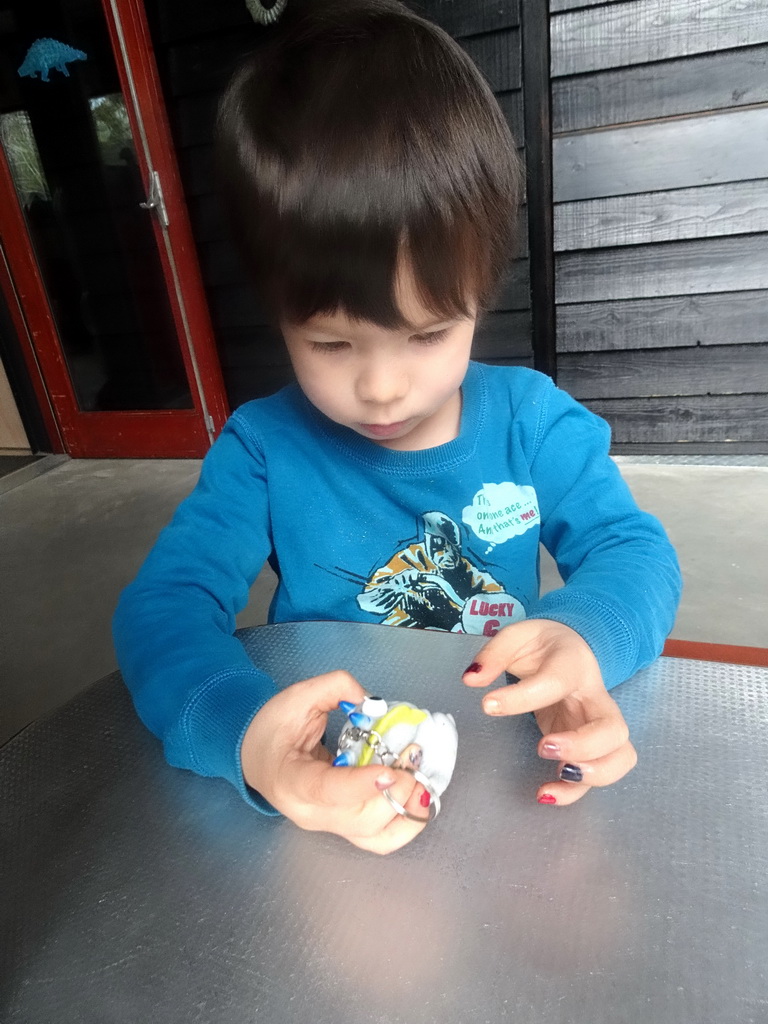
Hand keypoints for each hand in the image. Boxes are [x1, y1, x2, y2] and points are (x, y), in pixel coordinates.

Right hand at [240, 671, 428, 852]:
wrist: (257, 756)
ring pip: (376, 837)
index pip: (328, 792)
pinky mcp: (346, 827)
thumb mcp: (296, 697)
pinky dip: (407, 821)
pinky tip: (419, 796)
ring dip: (408, 810)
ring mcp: (330, 825)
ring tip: (420, 778)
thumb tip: (372, 703)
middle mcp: (311, 813)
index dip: (361, 785)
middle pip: (361, 820)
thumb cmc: (273, 729)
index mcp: (292, 781)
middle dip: (396, 792)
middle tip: (412, 757)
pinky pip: (382, 838)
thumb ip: (335, 688)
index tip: (389, 772)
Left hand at [463, 619, 636, 805]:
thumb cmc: (543, 646)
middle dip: (582, 745)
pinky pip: (599, 773)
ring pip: (620, 757)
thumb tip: (472, 680)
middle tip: (543, 747)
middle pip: (612, 729)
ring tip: (556, 775)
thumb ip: (494, 655)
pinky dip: (576, 792)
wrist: (570, 649)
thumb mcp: (516, 636)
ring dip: (593, 774)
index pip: (557, 681)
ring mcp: (597, 726)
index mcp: (574, 665)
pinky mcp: (589, 747)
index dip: (524, 697)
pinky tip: (545, 794)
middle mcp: (595, 698)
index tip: (488, 705)